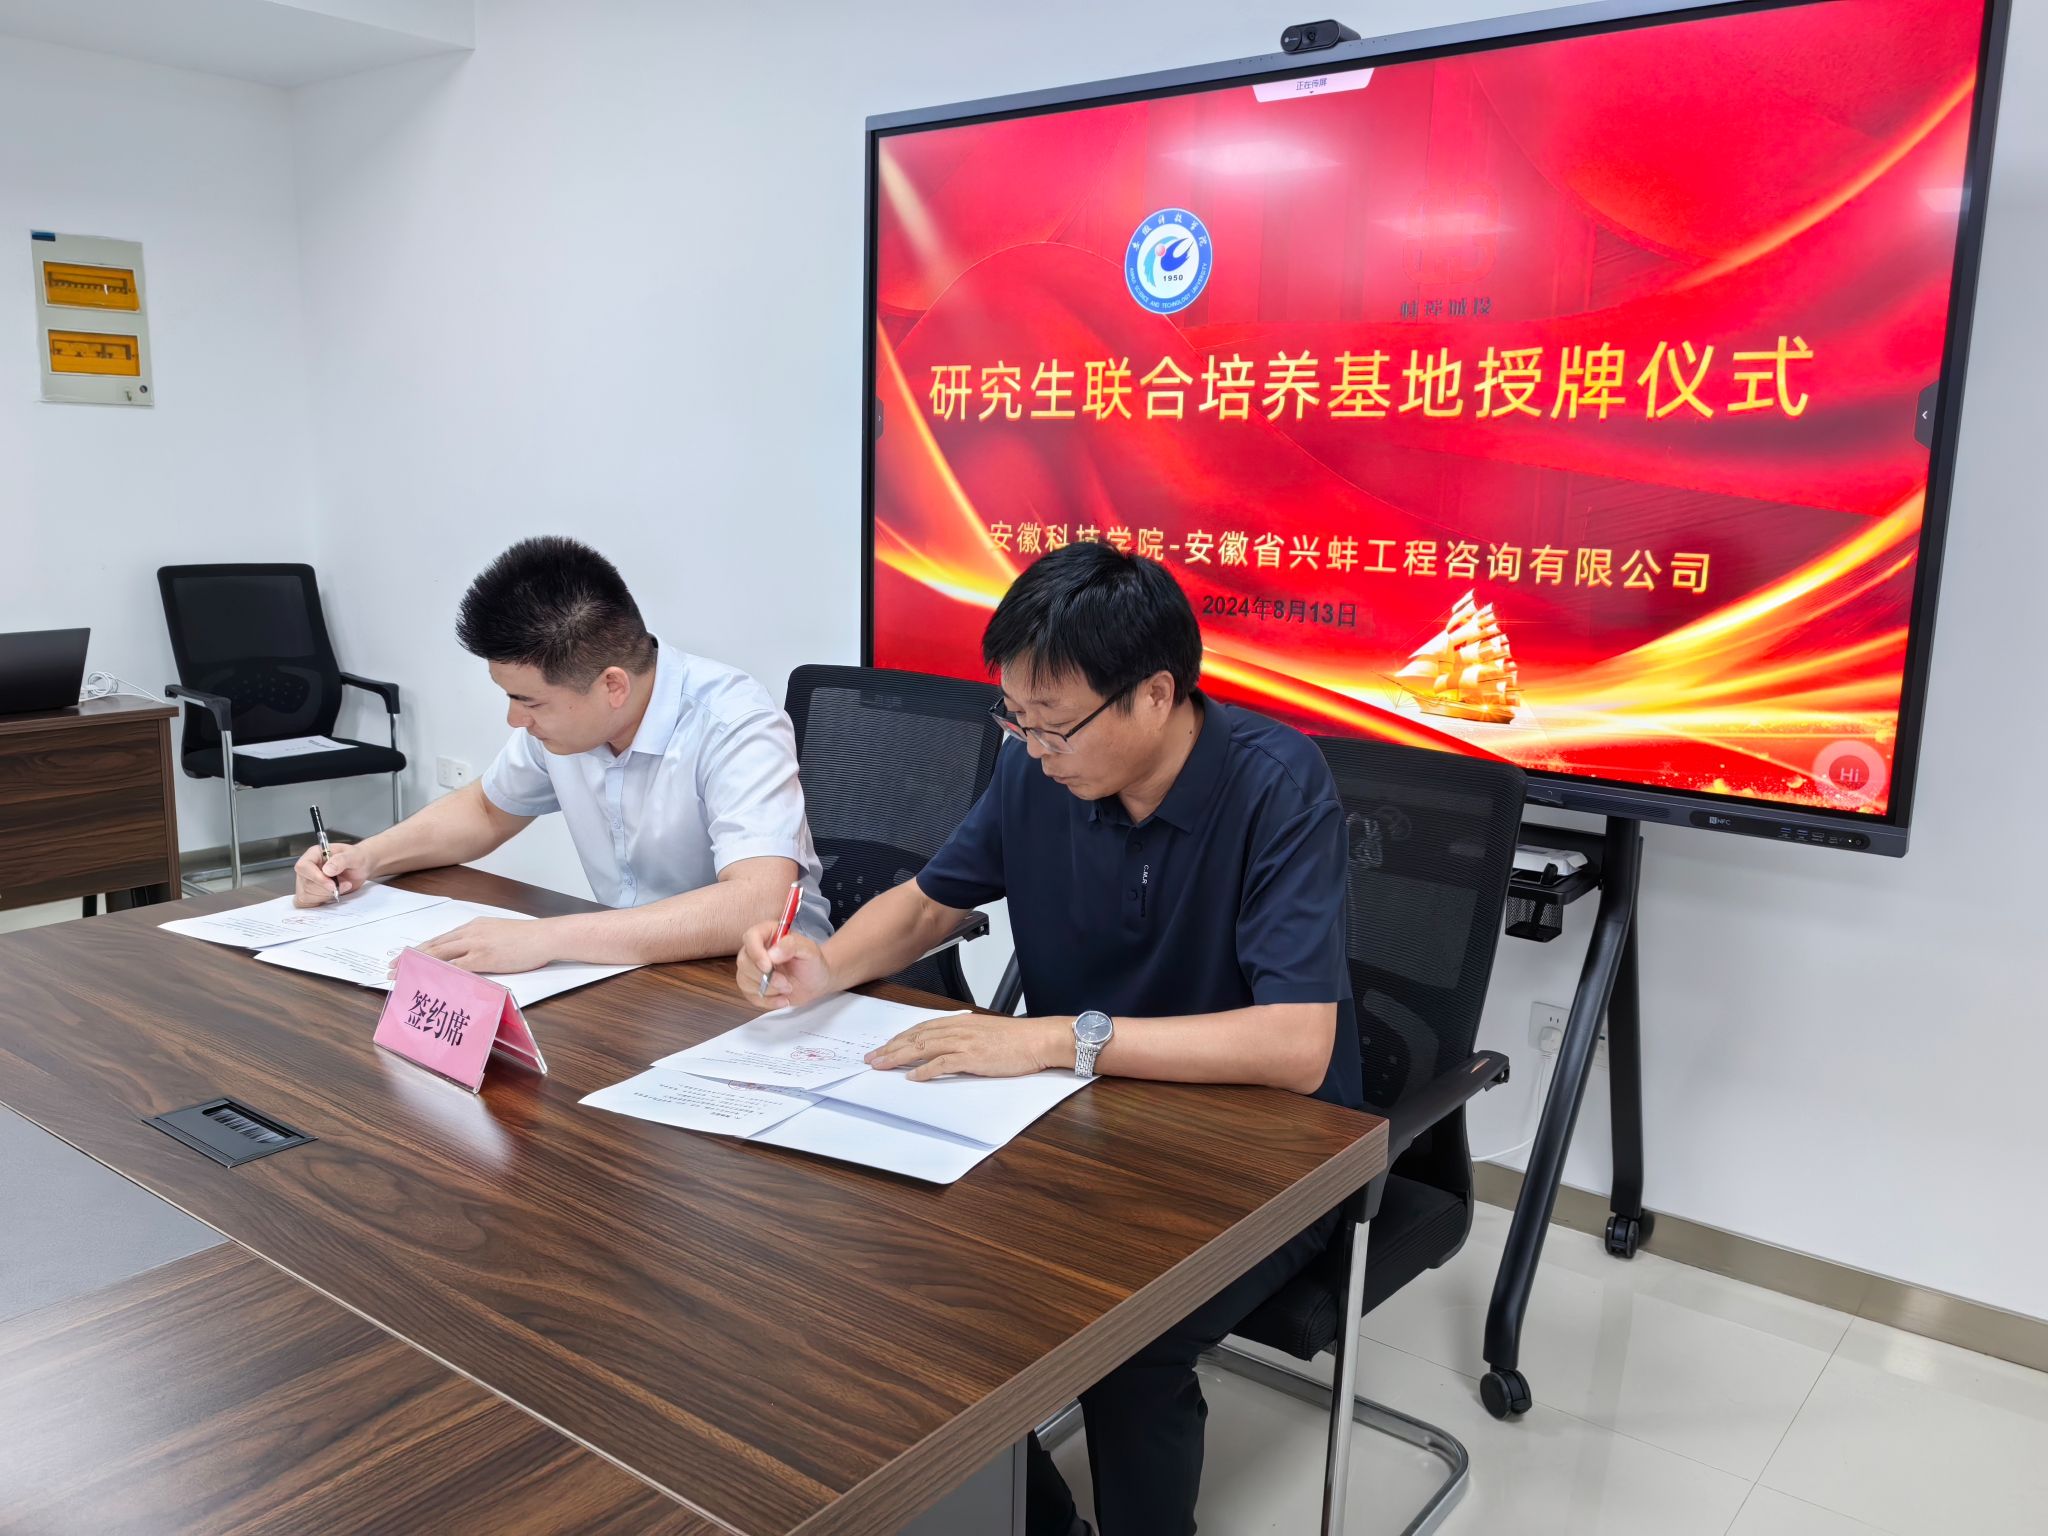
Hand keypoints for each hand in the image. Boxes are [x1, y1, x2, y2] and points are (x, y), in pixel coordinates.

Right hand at [293, 841, 374, 905]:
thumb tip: (327, 870)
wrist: (361, 867)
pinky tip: (334, 894)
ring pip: (307, 895)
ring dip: (327, 895)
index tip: (332, 884)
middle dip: (326, 889)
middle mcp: (307, 867)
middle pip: (306, 883)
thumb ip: (341, 860)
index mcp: (314, 854)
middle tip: (345, 884)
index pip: (303, 866)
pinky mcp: (310, 892)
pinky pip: (308, 902)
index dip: (316, 877)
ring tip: (342, 886)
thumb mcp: (353, 856)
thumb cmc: (356, 858)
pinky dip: (322, 901)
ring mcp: (307, 881)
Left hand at [415, 917, 555, 974]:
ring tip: (402, 975)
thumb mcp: (500, 934)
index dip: (420, 949)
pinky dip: (439, 973)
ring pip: (439, 955)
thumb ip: (482, 942)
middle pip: (434, 946)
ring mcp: (476, 945)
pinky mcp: (484, 958)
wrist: (546, 936)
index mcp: (474, 926)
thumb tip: (469, 958)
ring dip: (418, 966)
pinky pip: (456, 967)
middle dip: (410, 957)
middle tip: (392, 968)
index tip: (404, 957)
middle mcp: (470, 933)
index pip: (441, 939)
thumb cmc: (529, 938)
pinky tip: (428, 980)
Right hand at [737, 922, 832, 1009]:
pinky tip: (783, 999)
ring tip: (788, 988)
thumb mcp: (809, 950)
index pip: (750, 937)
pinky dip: (768, 1001)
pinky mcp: (752, 987)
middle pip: (744, 962)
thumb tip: (772, 953)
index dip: (756, 952)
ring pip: (744, 980)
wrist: (816, 982)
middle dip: (765, 977)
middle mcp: (756, 950)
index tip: (768, 966)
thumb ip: (792, 946)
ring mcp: (752, 969)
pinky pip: (750, 996)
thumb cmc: (812, 962)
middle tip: (785, 982)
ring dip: (768, 989)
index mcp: (768, 933)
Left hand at [865, 1015, 1069, 1081]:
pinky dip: (925, 1070)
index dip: (899, 1038)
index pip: (921, 1029)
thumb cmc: (1016, 1039)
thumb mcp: (985, 1032)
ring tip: (881, 1066)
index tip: (883, 1047)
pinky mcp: (972, 1057)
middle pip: (916, 1037)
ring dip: (899, 1057)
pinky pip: (942, 1063)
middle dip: (891, 1047)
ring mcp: (964, 1042)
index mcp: (960, 1022)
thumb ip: (964, 1037)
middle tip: (872, 1058)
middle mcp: (958, 1029)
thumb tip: (947, 1047)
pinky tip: (912, 1077)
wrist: (1037, 1039)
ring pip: (923, 1047)